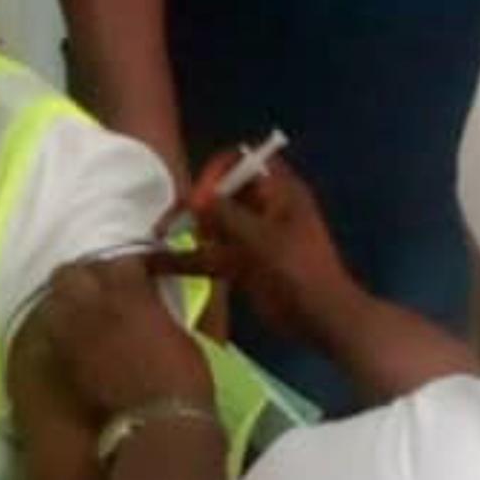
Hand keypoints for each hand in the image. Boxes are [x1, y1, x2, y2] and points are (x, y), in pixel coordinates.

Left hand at [41, 256, 212, 417]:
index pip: (121, 261)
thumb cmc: (182, 377)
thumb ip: (154, 308)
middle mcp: (95, 305)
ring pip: (55, 298)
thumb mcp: (176, 331)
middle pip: (73, 272)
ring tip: (82, 311)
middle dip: (85, 275)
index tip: (135, 275)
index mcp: (131, 294)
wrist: (158, 420)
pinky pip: (53, 330)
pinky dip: (62, 328)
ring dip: (68, 300)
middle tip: (100, 288)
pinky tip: (74, 336)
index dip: (127, 268)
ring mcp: (74, 331)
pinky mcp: (64, 358)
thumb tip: (147, 301)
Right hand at [156, 154, 358, 347]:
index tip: (199, 198)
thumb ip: (226, 215)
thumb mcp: (262, 239)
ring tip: (159, 237)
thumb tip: (195, 200)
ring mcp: (253, 237)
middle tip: (171, 220)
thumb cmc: (298, 271)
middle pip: (223, 192)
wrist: (321, 318)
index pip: (243, 162)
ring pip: (214, 225)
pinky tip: (159, 265)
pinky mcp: (244, 264)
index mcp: (279, 190)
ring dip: (188, 230)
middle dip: (196, 203)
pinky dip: (189, 258)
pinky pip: (212, 254)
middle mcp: (264, 208)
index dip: (217, 173)